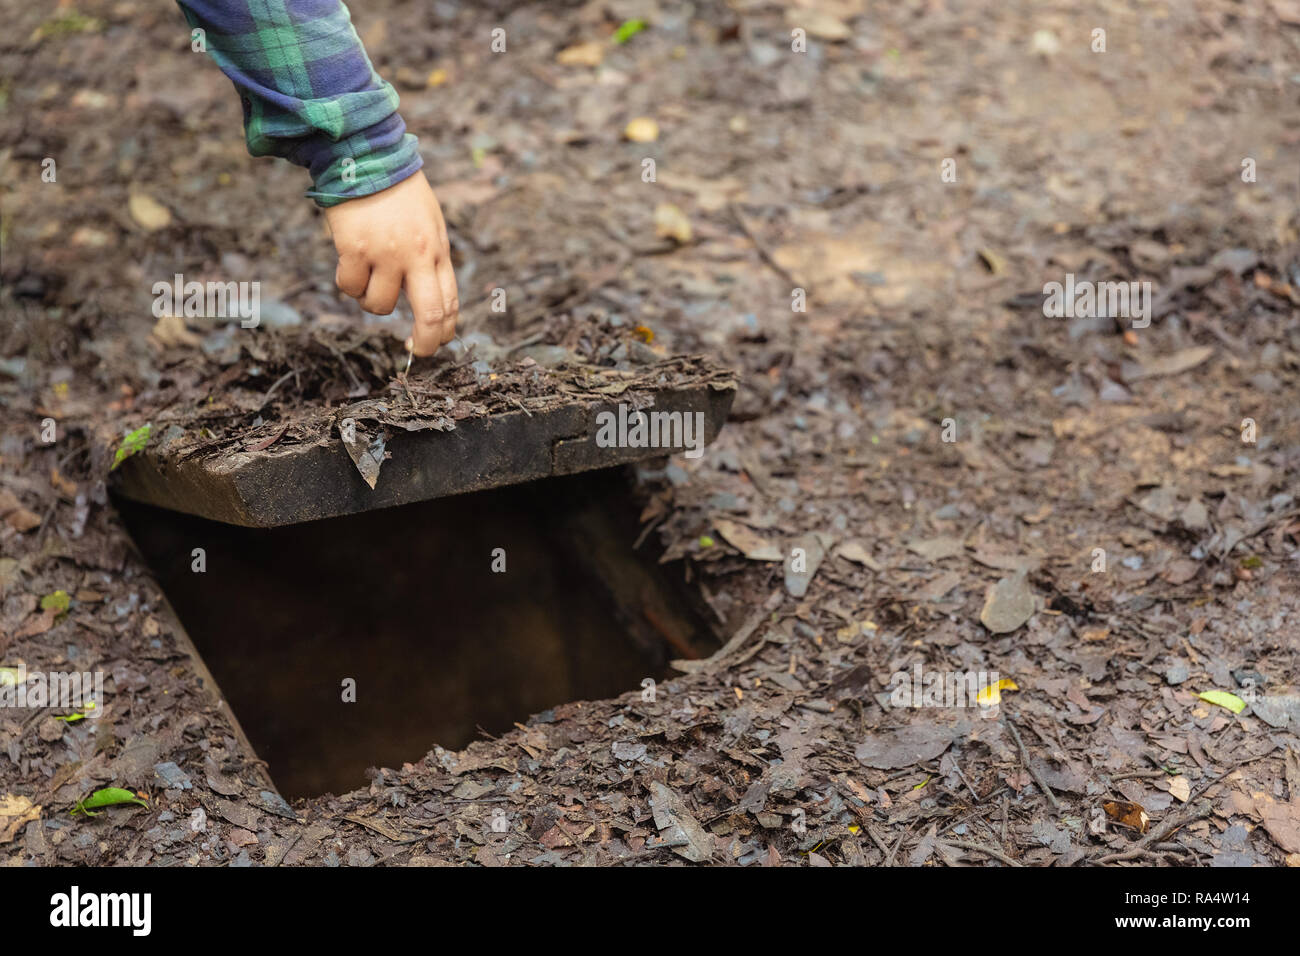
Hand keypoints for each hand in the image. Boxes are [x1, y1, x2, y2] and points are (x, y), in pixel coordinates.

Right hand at [323, 172, 458, 355]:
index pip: (449, 303)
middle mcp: (417, 255)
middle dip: (425, 344)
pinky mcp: (355, 248)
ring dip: (370, 300)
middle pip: (429, 316)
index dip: (443, 332)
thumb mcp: (430, 224)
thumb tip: (432, 307)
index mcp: (438, 250)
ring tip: (367, 275)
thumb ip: (431, 261)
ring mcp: (386, 253)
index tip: (430, 344)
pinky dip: (346, 284)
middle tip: (413, 351)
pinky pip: (348, 288)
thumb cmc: (399, 193)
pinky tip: (348, 263)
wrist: (366, 156)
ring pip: (378, 306)